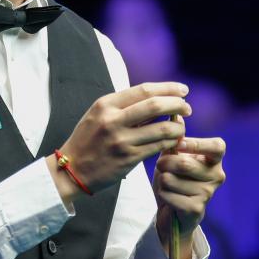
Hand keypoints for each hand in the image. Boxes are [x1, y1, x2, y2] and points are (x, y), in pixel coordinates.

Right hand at [47, 82, 190, 206]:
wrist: (72, 169)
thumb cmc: (88, 139)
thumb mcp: (98, 115)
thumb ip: (123, 105)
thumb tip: (156, 97)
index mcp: (105, 104)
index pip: (143, 90)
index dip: (167, 88)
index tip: (182, 89)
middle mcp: (113, 120)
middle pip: (154, 105)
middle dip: (177, 104)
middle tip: (187, 107)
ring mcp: (121, 140)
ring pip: (161, 128)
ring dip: (178, 126)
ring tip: (182, 126)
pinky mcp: (128, 159)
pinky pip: (158, 147)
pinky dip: (171, 142)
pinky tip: (174, 140)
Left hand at [154, 136, 225, 255]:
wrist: (173, 210)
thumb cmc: (174, 177)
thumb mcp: (173, 156)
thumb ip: (174, 138)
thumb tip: (177, 115)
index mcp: (214, 159)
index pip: (217, 147)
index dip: (197, 144)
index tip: (179, 144)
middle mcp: (217, 175)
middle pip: (184, 164)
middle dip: (165, 163)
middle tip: (160, 165)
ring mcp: (208, 193)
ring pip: (171, 180)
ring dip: (162, 180)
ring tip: (166, 183)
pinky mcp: (196, 209)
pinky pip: (169, 195)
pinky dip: (162, 194)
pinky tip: (167, 197)